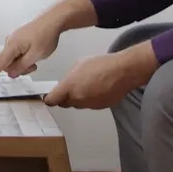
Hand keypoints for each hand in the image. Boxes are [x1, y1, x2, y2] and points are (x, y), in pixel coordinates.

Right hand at [0, 17, 62, 84]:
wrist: (52, 21)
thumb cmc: (46, 34)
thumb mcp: (36, 55)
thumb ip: (22, 66)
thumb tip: (11, 73)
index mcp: (12, 45)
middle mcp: (10, 41)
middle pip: (7, 63)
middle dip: (19, 69)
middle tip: (33, 66)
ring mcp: (14, 40)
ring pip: (13, 59)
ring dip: (23, 64)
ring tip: (35, 59)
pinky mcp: (18, 40)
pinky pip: (16, 53)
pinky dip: (24, 57)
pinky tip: (33, 54)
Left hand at [43, 44, 158, 109]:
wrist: (123, 71)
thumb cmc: (101, 64)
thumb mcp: (79, 64)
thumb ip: (69, 78)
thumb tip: (66, 84)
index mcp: (70, 87)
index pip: (52, 100)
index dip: (50, 98)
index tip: (50, 96)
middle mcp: (78, 99)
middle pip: (65, 104)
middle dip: (65, 98)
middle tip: (70, 88)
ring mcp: (89, 105)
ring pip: (78, 105)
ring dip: (78, 98)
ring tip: (87, 85)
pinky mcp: (99, 107)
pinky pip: (90, 105)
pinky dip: (91, 100)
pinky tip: (98, 89)